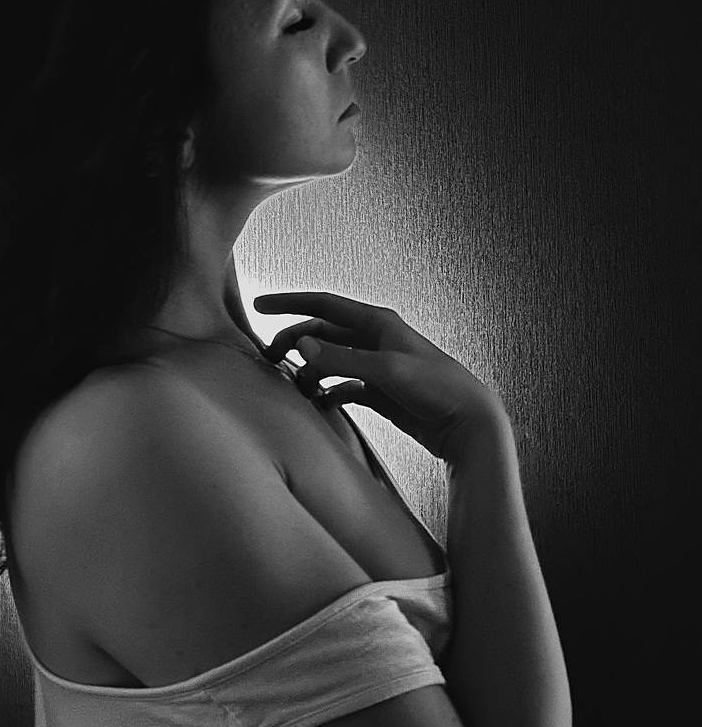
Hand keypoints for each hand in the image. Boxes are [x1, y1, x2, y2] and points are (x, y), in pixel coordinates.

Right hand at [254, 290, 505, 463]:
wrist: (468, 423)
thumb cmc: (436, 388)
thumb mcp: (386, 370)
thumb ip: (342, 358)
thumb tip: (300, 345)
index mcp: (377, 323)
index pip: (323, 305)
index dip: (289, 303)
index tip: (258, 306)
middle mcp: (374, 340)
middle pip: (322, 333)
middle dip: (294, 343)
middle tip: (270, 360)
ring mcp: (376, 366)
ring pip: (330, 360)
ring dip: (310, 370)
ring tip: (295, 388)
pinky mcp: (379, 391)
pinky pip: (343, 385)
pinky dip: (327, 391)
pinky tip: (319, 403)